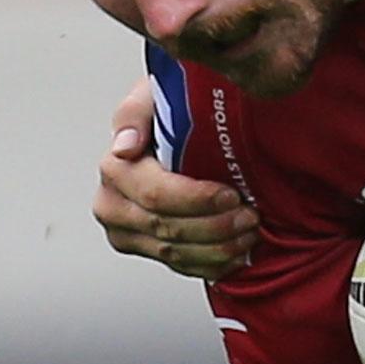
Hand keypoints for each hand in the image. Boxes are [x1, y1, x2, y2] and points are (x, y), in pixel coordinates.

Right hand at [93, 78, 259, 280]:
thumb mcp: (153, 96)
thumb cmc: (166, 112)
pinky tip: (237, 253)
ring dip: (219, 247)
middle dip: (216, 226)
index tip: (232, 194)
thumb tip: (125, 146)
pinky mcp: (145, 249)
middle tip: (251, 215)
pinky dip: (213, 264)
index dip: (197, 199)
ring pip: (175, 253)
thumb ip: (136, 113)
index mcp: (116, 170)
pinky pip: (180, 266)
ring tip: (250, 231)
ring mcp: (127, 232)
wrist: (172, 131)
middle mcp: (113, 206)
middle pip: (168, 229)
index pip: (156, 195)